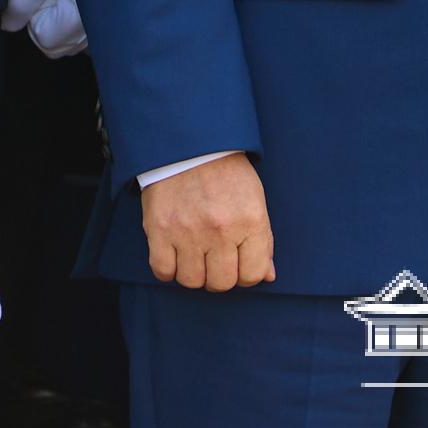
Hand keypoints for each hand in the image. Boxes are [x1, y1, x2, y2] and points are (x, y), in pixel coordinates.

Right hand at [138, 151, 273, 290]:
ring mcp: (188, 231)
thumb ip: (263, 241)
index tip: (237, 264)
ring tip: (194, 254)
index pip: (252, 275)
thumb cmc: (226, 173)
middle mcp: (221, 230)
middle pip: (221, 283)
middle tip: (215, 259)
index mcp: (250, 221)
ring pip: (192, 281)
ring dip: (193, 273)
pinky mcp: (159, 229)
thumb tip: (267, 276)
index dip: (245, 274)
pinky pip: (163, 271)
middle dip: (219, 276)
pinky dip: (168, 269)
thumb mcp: (254, 200)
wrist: (190, 144)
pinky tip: (174, 254)